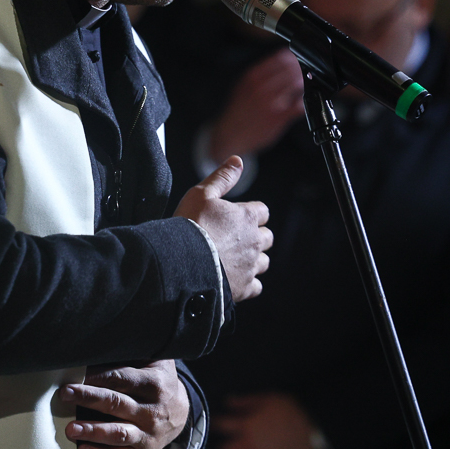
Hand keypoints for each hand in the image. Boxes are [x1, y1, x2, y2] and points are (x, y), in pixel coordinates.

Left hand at [61, 360, 189, 448]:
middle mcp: (151, 410)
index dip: (98, 376)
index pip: (121, 378)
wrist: (181, 414)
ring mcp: (147, 434)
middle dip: (89, 398)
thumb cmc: (159, 382)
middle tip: (66, 394)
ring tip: (71, 429)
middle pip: (116, 403)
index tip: (76, 374)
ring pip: (118, 433)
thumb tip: (102, 339)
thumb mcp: (156, 361)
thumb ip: (133, 352)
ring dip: (93, 431)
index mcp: (153, 384)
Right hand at [174, 156, 271, 301]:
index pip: (263, 212)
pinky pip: (256, 286)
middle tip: (236, 238)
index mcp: (247, 217)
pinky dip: (249, 283)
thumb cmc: (190, 226)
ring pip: (264, 262)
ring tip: (235, 258)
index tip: (238, 217)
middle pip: (267, 237)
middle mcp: (254, 241)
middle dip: (256, 236)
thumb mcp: (202, 194)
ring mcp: (251, 265)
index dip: (251, 213)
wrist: (182, 262)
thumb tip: (237, 161)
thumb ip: (222, 177)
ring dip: (254, 259)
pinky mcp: (244, 287)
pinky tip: (235, 279)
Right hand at [206, 49, 304, 160]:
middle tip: (302, 74)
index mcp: (252, 77)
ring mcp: (272, 103)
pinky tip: (300, 103)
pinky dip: (303, 102)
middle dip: (300, 70)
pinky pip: (300, 105)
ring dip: (303, 85)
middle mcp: (262, 87)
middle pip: (292, 69)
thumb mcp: (242, 85)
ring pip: (298, 84)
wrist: (230, 134)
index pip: (281, 58)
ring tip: (301, 88)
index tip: (296, 61)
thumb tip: (281, 60)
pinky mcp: (280, 117)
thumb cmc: (238, 110)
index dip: (293, 58)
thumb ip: (260, 73)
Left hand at [214, 392, 317, 448]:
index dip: (216, 423)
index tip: (215, 423)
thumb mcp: (268, 399)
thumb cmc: (291, 412)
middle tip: (221, 446)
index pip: (223, 426)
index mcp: (247, 426)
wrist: (312, 432)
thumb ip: (246, 402)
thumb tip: (228, 402)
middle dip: (221, 448)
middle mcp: (249, 445)